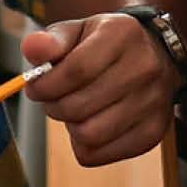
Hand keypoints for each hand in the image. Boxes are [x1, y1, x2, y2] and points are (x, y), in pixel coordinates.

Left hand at [23, 12, 177, 166]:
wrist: (155, 55)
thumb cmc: (106, 44)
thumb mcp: (78, 32)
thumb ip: (51, 41)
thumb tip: (32, 48)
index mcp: (122, 35)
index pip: (75, 71)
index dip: (45, 86)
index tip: (35, 87)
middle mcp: (144, 68)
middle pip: (78, 107)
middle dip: (53, 106)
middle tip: (53, 99)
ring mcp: (153, 103)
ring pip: (88, 135)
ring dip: (70, 126)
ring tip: (74, 110)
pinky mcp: (153, 132)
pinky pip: (99, 155)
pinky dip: (84, 144)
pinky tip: (91, 122)